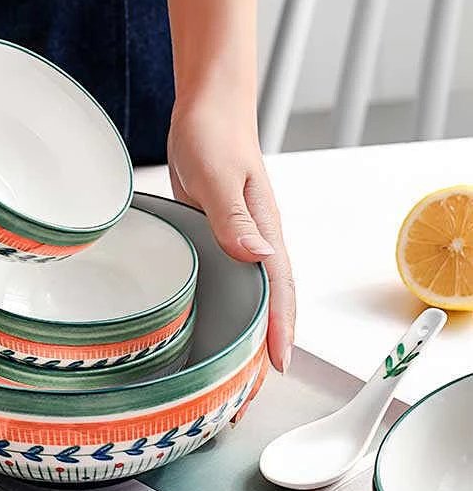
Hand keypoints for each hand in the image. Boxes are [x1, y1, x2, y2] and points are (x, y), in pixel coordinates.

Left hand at [167, 91, 294, 374]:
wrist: (208, 108)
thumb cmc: (213, 135)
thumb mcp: (216, 175)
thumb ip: (233, 217)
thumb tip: (259, 257)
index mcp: (264, 229)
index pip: (278, 288)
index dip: (280, 328)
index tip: (278, 366)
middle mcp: (258, 238)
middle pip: (273, 298)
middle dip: (270, 339)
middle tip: (257, 382)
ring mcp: (241, 236)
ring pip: (254, 290)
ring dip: (252, 324)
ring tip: (241, 363)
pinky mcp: (222, 231)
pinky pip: (232, 274)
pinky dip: (232, 301)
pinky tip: (218, 316)